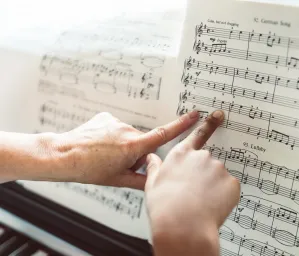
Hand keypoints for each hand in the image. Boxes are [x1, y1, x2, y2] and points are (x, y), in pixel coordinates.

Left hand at [49, 111, 198, 188]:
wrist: (63, 155)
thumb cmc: (88, 169)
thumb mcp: (118, 179)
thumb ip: (141, 180)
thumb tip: (155, 181)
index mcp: (133, 146)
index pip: (164, 134)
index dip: (181, 125)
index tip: (194, 115)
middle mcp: (127, 131)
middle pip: (142, 142)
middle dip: (135, 152)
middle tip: (116, 163)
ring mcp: (116, 122)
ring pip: (128, 135)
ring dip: (122, 144)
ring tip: (104, 154)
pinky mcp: (106, 117)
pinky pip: (116, 127)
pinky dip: (111, 135)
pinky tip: (99, 144)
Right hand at [145, 110, 240, 255]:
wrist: (182, 226)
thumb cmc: (165, 206)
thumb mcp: (152, 184)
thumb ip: (154, 167)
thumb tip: (151, 158)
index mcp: (182, 155)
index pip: (197, 135)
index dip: (209, 124)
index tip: (218, 115)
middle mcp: (201, 157)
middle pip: (207, 163)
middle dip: (203, 175)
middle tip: (194, 193)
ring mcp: (218, 169)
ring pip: (218, 176)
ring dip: (212, 186)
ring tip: (200, 203)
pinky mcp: (231, 183)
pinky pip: (229, 188)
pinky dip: (223, 196)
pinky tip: (211, 206)